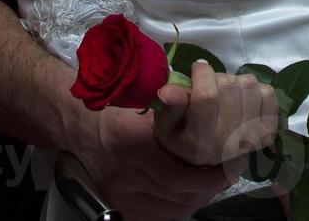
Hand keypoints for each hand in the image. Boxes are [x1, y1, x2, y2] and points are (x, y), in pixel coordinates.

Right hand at [73, 102, 243, 220]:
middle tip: (230, 173)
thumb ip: (177, 110)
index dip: (207, 177)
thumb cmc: (117, 106)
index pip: (176, 175)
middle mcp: (125, 173)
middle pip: (175, 195)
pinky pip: (154, 216)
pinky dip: (178, 207)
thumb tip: (216, 118)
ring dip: (197, 198)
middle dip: (208, 187)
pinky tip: (193, 196)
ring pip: (168, 209)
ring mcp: (119, 193)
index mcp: (133, 143)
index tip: (230, 164)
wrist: (78, 125)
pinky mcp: (116, 204)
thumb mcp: (146, 101)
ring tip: (216, 183)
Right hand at [153, 60, 280, 167]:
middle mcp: (228, 143)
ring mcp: (252, 138)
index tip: (198, 68)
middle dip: (216, 77)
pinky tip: (243, 98)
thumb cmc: (183, 136)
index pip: (207, 97)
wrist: (209, 158)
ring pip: (249, 83)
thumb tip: (169, 89)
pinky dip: (256, 88)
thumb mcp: (166, 125)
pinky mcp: (268, 132)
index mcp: (200, 143)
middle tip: (210, 84)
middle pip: (228, 86)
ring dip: (236, 81)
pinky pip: (268, 92)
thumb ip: (169, 107)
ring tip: (226, 92)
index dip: (202, 73)